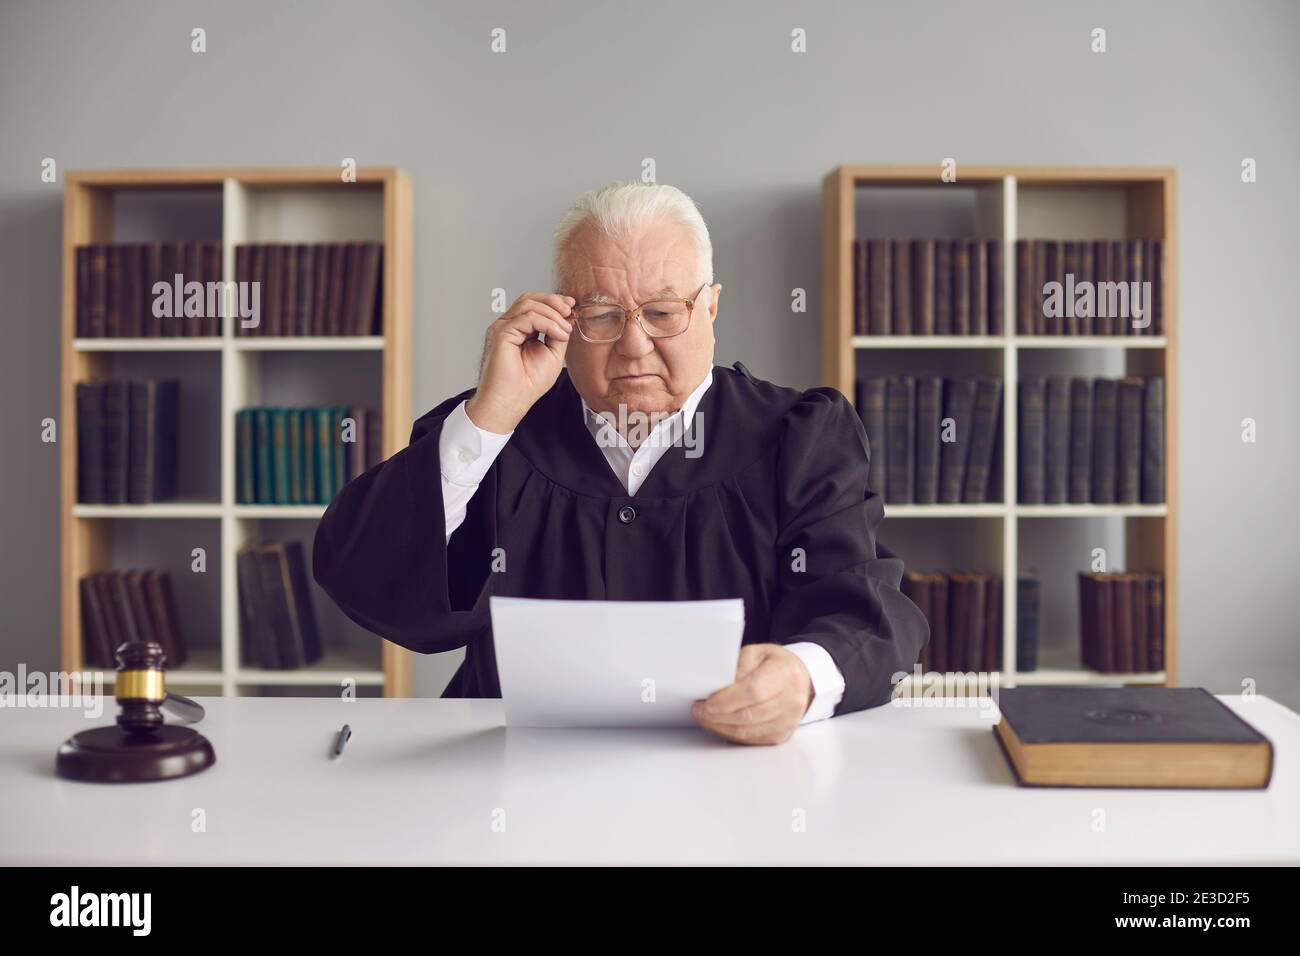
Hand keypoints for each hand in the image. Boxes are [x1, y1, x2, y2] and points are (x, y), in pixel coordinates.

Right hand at [465, 292, 574, 433]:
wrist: (511, 402)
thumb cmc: (527, 385)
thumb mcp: (553, 355)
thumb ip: (558, 334)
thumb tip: (568, 318)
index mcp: (519, 330)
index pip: (535, 305)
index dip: (554, 301)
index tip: (572, 306)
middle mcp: (508, 326)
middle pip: (530, 299)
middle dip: (553, 300)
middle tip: (570, 309)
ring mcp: (503, 327)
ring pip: (528, 304)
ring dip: (553, 313)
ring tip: (565, 330)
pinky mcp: (501, 333)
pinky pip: (527, 317)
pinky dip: (547, 322)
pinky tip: (558, 334)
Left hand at [691, 643, 813, 744]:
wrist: (801, 679)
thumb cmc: (776, 664)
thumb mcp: (758, 653)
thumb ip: (739, 665)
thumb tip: (719, 685)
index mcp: (786, 674)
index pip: (754, 691)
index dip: (727, 699)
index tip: (707, 702)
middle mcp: (792, 700)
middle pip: (749, 715)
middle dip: (718, 716)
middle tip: (698, 710)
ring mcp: (789, 721)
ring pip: (748, 732)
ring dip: (721, 727)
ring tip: (704, 718)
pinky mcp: (782, 735)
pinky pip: (752, 740)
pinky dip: (731, 734)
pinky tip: (719, 725)